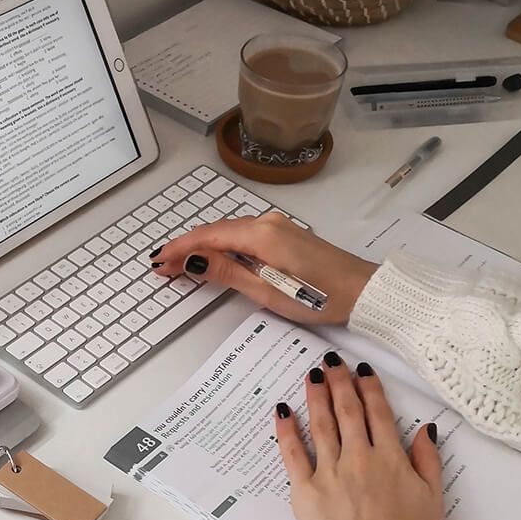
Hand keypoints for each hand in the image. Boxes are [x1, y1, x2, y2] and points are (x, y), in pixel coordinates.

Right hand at [150, 211, 376, 325]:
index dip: (179, 249)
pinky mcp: (285, 236)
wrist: (363, 291)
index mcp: (260, 234)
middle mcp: (266, 223)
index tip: (157, 262)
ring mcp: (277, 227)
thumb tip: (191, 261)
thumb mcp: (266, 290)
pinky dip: (223, 247)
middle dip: (186, 249)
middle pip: (216, 232)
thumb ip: (226, 272)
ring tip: (180, 266)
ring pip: (229, 234)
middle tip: (161, 268)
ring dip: (203, 249)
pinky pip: (244, 237)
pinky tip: (214, 259)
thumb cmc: (321, 296)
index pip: (207, 237)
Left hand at [275, 353, 442, 519]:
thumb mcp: (433, 500)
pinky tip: (282, 412)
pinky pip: (293, 455)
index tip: (361, 370)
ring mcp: (330, 474)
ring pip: (321, 425)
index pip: (378, 413)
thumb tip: (424, 430)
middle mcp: (359, 458)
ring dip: (316, 396)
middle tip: (332, 361)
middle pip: (347, 411)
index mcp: (390, 458)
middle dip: (339, 381)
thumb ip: (427, 461)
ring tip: (312, 376)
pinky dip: (287, 431)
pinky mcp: (306, 492)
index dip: (369, 388)